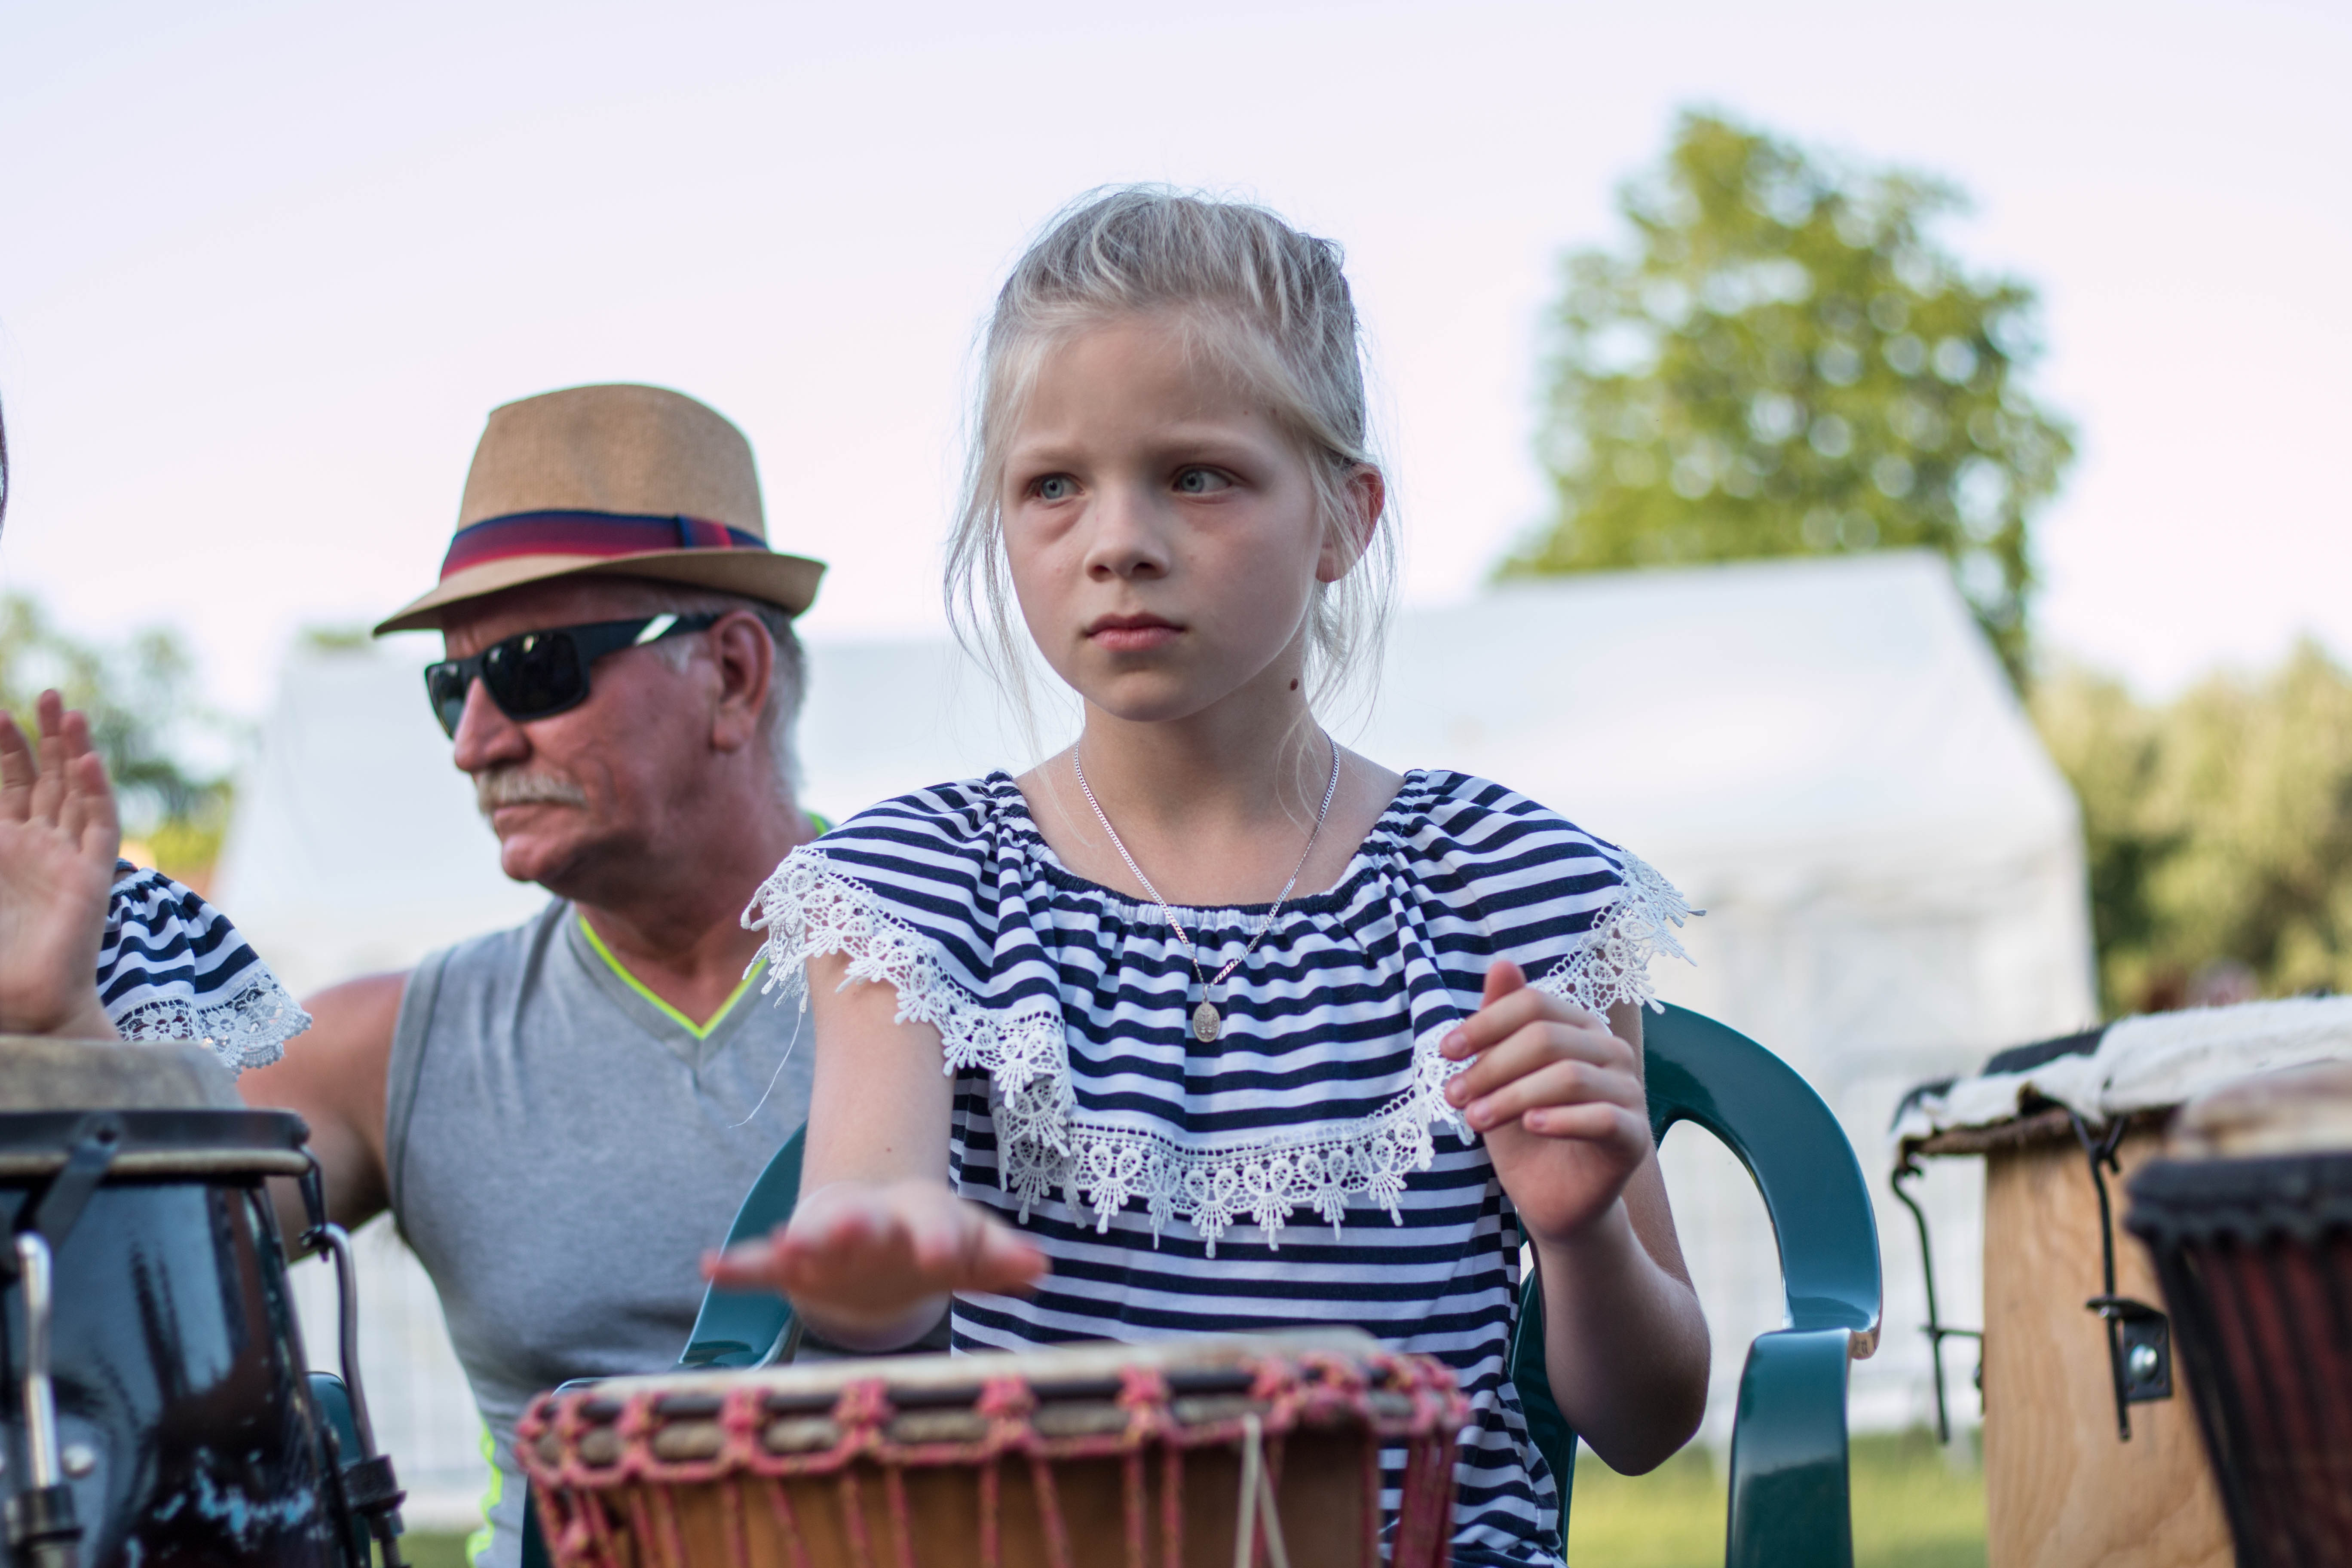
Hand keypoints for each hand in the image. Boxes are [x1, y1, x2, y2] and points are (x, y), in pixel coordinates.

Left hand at [0, 692, 121, 1038]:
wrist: (19, 1003)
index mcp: (3, 847)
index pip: (9, 783)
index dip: (4, 747)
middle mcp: (38, 846)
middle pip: (47, 778)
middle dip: (45, 735)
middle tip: (47, 690)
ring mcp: (68, 859)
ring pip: (75, 792)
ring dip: (73, 751)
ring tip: (69, 711)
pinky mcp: (93, 877)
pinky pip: (98, 827)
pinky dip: (95, 793)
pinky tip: (87, 763)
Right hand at [703, 1178, 1046, 1335]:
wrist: (878, 1227)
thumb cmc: (932, 1238)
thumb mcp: (972, 1246)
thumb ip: (1001, 1258)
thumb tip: (1043, 1266)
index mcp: (922, 1220)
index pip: (935, 1226)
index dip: (939, 1241)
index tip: (940, 1256)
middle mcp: (875, 1224)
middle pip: (868, 1223)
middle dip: (860, 1228)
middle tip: (853, 1227)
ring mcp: (832, 1241)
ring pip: (814, 1238)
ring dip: (802, 1240)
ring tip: (785, 1241)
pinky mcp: (795, 1260)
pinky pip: (762, 1265)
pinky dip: (738, 1266)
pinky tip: (710, 1266)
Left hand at [1440, 959, 1651, 1246]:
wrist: (1553, 1200)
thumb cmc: (1524, 1132)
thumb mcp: (1501, 1076)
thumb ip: (1501, 1021)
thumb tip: (1502, 962)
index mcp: (1580, 1027)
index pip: (1533, 1004)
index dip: (1485, 1024)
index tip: (1444, 1052)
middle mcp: (1611, 1052)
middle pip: (1546, 1037)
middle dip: (1492, 1065)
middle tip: (1454, 1095)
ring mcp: (1629, 1093)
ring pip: (1568, 1076)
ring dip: (1512, 1096)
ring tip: (1474, 1120)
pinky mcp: (1635, 1137)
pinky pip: (1603, 1118)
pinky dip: (1561, 1119)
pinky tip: (1530, 1126)